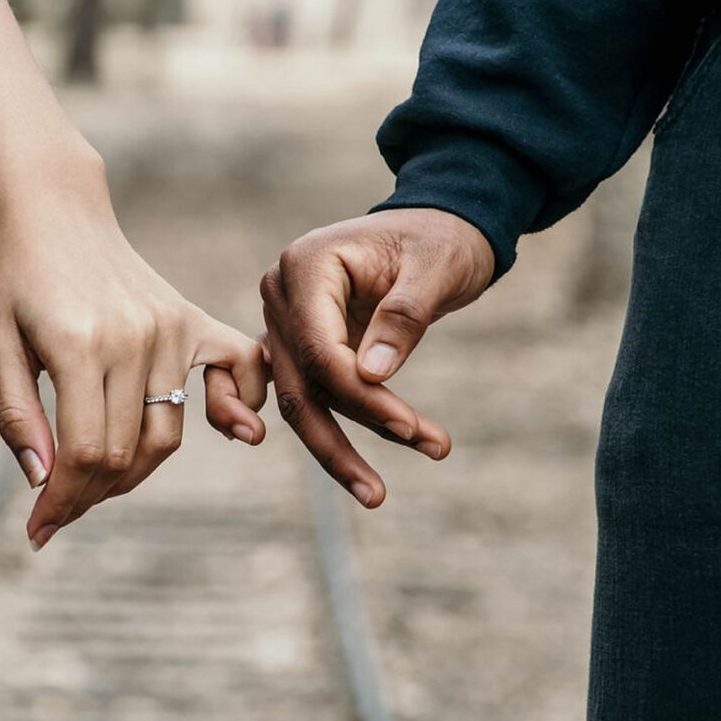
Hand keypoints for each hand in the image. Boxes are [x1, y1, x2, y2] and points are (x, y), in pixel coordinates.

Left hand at [0, 149, 267, 549]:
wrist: (55, 208)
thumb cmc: (15, 276)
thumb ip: (18, 416)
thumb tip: (44, 483)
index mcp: (77, 345)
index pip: (84, 453)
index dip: (62, 502)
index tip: (39, 531)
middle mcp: (134, 338)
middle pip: (125, 453)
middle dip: (90, 495)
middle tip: (60, 508)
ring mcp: (169, 327)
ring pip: (167, 433)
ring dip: (134, 471)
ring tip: (97, 479)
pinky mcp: (190, 319)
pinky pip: (237, 370)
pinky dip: (237, 406)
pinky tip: (229, 428)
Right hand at [260, 208, 493, 507]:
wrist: (438, 227)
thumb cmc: (440, 240)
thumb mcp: (436, 268)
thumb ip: (403, 317)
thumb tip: (371, 376)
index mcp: (305, 265)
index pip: (320, 348)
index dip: (361, 395)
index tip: (410, 428)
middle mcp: (281, 294)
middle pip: (300, 384)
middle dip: (340, 441)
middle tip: (378, 494)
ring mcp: (283, 321)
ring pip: (299, 399)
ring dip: (336, 447)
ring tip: (376, 493)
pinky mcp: (298, 344)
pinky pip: (300, 393)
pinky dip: (320, 429)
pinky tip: (335, 470)